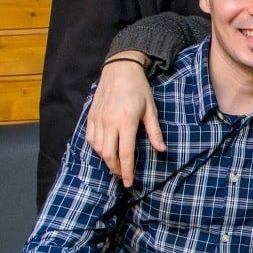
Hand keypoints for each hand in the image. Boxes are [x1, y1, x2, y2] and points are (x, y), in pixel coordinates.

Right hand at [86, 49, 164, 187]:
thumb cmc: (138, 89)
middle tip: (124, 176)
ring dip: (106, 160)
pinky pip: (90, 139)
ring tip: (116, 165)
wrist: (120, 69)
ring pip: (98, 149)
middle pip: (109, 155)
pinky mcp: (90, 116)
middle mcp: (109, 122)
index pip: (125, 153)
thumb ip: (154, 131)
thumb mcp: (151, 109)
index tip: (130, 183)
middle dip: (116, 169)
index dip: (128, 171)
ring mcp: (98, 119)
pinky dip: (97, 149)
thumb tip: (162, 150)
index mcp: (126, 121)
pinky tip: (105, 151)